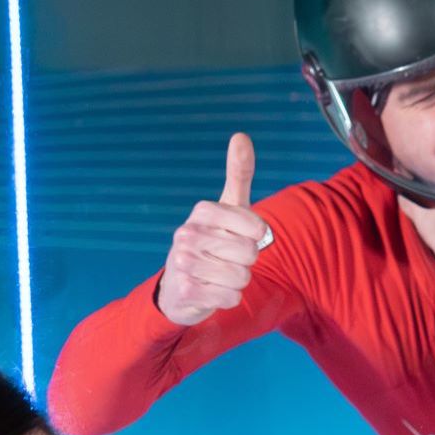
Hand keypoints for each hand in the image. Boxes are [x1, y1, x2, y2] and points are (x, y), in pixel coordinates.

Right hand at [157, 134, 272, 326]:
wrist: (178, 286)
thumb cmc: (211, 242)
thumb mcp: (226, 207)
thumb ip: (238, 173)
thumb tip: (241, 136)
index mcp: (202, 211)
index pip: (256, 228)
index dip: (256, 237)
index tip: (239, 236)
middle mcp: (188, 234)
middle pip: (250, 254)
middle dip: (246, 262)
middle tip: (226, 259)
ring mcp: (183, 263)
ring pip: (241, 277)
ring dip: (237, 281)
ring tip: (218, 276)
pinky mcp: (186, 291)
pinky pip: (230, 297)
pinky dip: (228, 299)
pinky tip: (211, 291)